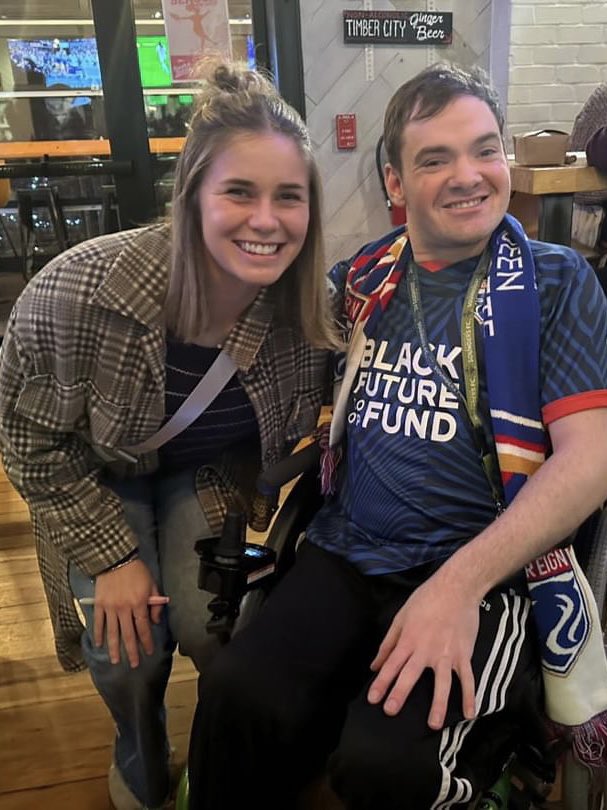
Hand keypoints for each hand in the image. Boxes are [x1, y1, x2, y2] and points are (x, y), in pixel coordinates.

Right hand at [93, 559, 163, 667]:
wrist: (116, 558)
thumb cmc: (137, 571)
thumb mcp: (152, 584)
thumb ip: (155, 604)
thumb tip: (155, 621)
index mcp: (139, 603)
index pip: (143, 628)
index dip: (146, 641)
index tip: (149, 652)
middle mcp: (124, 609)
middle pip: (128, 634)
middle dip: (131, 651)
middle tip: (133, 665)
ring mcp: (110, 608)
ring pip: (113, 632)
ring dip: (114, 648)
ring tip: (116, 660)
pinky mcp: (99, 604)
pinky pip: (99, 623)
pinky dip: (99, 634)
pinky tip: (100, 644)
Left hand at [367, 575, 478, 729]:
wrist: (456, 588)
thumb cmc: (425, 600)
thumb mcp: (401, 617)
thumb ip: (388, 643)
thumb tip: (375, 665)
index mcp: (409, 640)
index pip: (391, 665)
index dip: (381, 682)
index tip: (373, 699)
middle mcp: (426, 650)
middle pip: (410, 675)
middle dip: (399, 693)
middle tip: (390, 711)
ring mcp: (446, 654)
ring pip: (442, 683)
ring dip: (438, 704)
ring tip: (434, 725)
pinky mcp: (463, 654)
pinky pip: (467, 678)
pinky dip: (470, 696)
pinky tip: (470, 713)